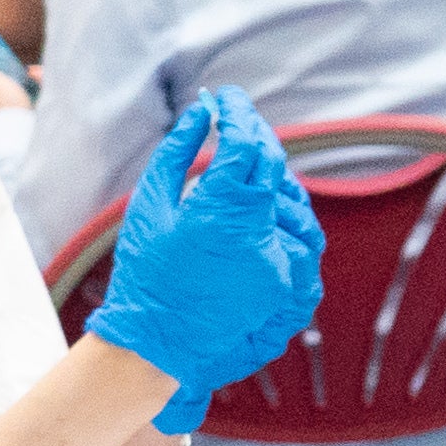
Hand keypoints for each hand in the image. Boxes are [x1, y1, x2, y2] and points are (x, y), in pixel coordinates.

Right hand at [89, 87, 327, 430]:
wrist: (158, 348)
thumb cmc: (143, 276)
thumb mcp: (148, 208)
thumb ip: (178, 155)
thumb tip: (203, 113)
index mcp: (220, 215)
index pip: (245, 145)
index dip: (238, 113)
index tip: (226, 97)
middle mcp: (260, 239)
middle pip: (273, 168)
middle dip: (256, 138)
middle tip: (238, 121)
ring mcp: (282, 266)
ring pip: (293, 202)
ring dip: (273, 178)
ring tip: (249, 165)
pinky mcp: (293, 289)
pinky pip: (302, 238)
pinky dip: (285, 216)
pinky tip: (266, 209)